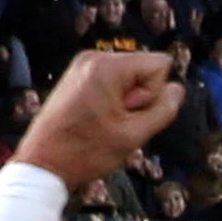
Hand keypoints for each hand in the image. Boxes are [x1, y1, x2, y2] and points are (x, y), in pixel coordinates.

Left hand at [13, 49, 184, 188]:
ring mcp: (83, 66)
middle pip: (144, 69)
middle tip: (117, 121)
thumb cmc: (84, 151)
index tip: (131, 113)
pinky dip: (113, 100)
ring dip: (126, 101)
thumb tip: (177, 91)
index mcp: (107, 67)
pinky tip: (98, 118)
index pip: (160, 65)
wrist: (43, 162)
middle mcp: (94, 57)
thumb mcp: (134, 135)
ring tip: (106, 121)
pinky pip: (113, 82)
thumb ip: (163, 110)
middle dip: (139, 97)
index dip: (154, 94)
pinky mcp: (78, 76)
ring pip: (131, 77)